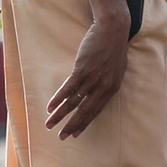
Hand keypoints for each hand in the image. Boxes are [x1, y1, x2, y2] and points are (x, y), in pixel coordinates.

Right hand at [45, 15, 128, 138]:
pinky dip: (58, 99)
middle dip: (72, 125)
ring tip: (49, 124)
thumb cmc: (114, 47)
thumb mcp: (117, 69)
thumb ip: (108, 82)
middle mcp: (103, 86)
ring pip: (74, 102)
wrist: (113, 29)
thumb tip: (98, 92)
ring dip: (60, 115)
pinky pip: (68, 88)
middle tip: (62, 137)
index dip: (85, 123)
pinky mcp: (82, 69)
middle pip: (85, 111)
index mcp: (113, 88)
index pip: (96, 111)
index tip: (75, 133)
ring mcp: (93, 78)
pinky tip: (50, 107)